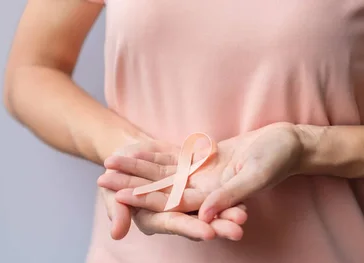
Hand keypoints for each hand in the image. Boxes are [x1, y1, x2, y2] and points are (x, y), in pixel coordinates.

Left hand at [103, 122, 300, 225]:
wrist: (288, 143)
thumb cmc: (278, 159)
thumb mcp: (256, 175)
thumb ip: (229, 195)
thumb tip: (203, 214)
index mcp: (212, 198)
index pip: (172, 202)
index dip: (146, 199)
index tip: (121, 197)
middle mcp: (201, 190)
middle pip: (158, 189)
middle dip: (130, 184)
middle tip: (100, 180)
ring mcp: (199, 175)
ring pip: (161, 173)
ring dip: (135, 169)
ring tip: (108, 162)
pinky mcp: (200, 160)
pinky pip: (172, 157)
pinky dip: (152, 154)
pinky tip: (132, 149)